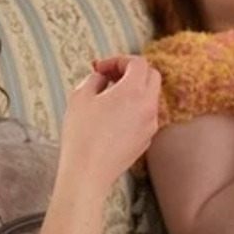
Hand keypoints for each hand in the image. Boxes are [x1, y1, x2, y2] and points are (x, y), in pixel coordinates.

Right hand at [58, 56, 159, 190]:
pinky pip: (146, 116)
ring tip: (109, 98)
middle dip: (132, 71)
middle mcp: (148, 106)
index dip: (119, 60)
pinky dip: (135, 109)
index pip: (139, 63)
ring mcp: (150, 125)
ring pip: (150, 97)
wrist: (88, 172)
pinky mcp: (147, 140)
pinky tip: (113, 118)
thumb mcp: (80, 96)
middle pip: (152, 76)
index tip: (101, 68)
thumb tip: (103, 78)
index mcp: (134, 91)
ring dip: (134, 91)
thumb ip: (95, 79)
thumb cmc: (81, 134)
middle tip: (110, 77)